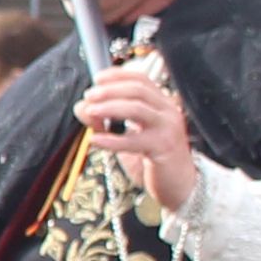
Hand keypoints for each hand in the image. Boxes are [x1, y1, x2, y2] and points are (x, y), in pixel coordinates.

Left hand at [79, 55, 199, 211]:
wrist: (179, 185)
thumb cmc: (152, 159)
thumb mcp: (127, 135)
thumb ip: (105, 121)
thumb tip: (81, 107)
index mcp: (162, 104)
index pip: (141, 79)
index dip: (118, 75)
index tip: (97, 78)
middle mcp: (168, 111)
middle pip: (138, 90)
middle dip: (110, 90)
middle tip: (89, 96)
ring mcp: (168, 129)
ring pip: (137, 109)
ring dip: (110, 107)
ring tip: (90, 112)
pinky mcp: (163, 148)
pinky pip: (134, 140)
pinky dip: (112, 139)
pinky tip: (94, 140)